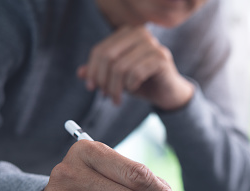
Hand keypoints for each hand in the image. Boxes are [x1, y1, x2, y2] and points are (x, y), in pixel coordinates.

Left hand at [78, 25, 193, 108]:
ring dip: (116, 87)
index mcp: (127, 33)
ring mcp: (152, 45)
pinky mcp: (161, 58)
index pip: (100, 50)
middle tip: (105, 96)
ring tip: (117, 99)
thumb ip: (100, 72)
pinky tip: (134, 89)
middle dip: (103, 80)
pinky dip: (131, 85)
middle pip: (108, 56)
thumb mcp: (118, 77)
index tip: (91, 87)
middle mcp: (140, 34)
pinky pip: (136, 73)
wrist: (168, 93)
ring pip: (121, 67)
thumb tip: (81, 73)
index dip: (92, 70)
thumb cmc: (142, 82)